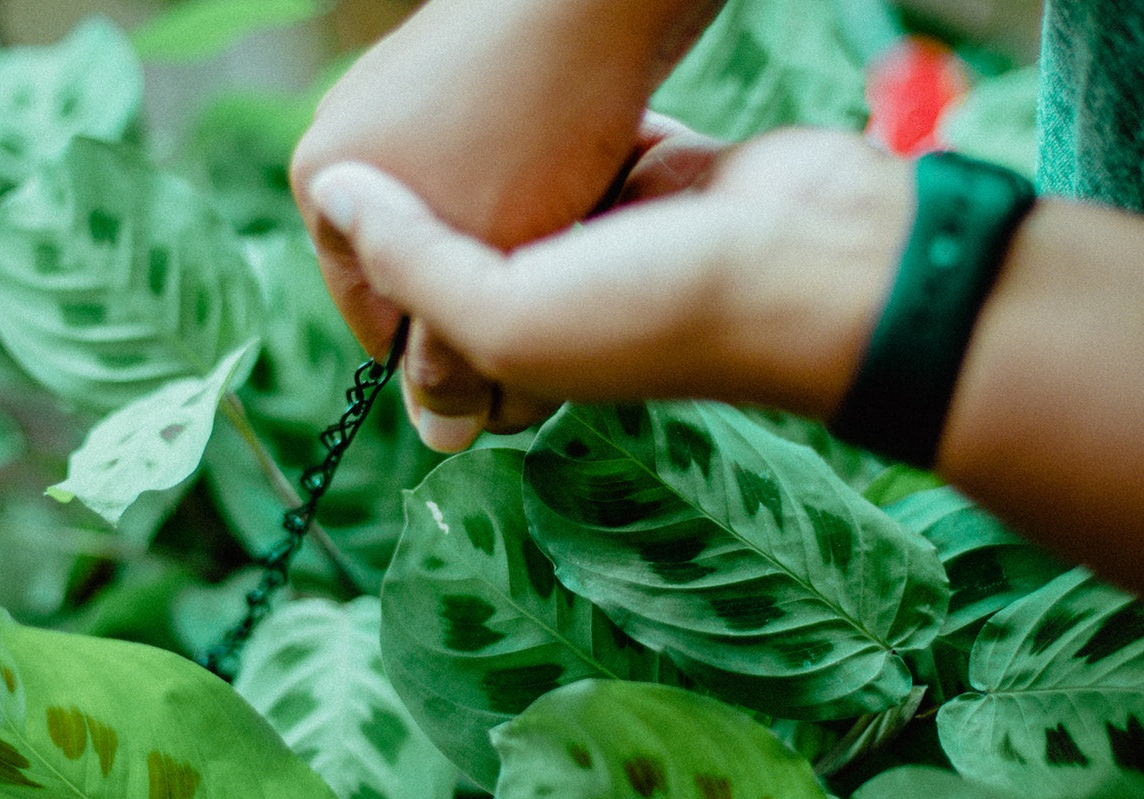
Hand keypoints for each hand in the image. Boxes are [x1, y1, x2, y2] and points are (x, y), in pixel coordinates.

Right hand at [290, 0, 717, 449]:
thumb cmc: (538, 132)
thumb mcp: (484, 269)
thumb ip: (449, 358)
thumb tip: (436, 443)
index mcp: (323, 183)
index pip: (379, 324)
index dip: (451, 354)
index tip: (516, 352)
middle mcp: (350, 133)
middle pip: (424, 268)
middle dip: (488, 287)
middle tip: (558, 278)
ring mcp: (404, 95)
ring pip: (468, 217)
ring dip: (521, 239)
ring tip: (578, 219)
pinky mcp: (469, 71)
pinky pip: (497, 164)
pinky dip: (538, 184)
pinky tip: (586, 170)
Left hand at [307, 127, 913, 429]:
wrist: (815, 258)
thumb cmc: (658, 306)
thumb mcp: (506, 314)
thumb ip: (411, 266)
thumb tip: (334, 197)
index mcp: (519, 360)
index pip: (422, 339)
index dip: (389, 282)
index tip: (375, 207)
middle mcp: (558, 305)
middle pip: (468, 256)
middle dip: (447, 206)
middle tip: (434, 154)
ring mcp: (605, 238)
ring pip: (521, 193)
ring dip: (500, 157)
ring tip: (475, 111)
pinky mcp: (652, 178)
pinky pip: (587, 147)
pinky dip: (569, 124)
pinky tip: (547, 88)